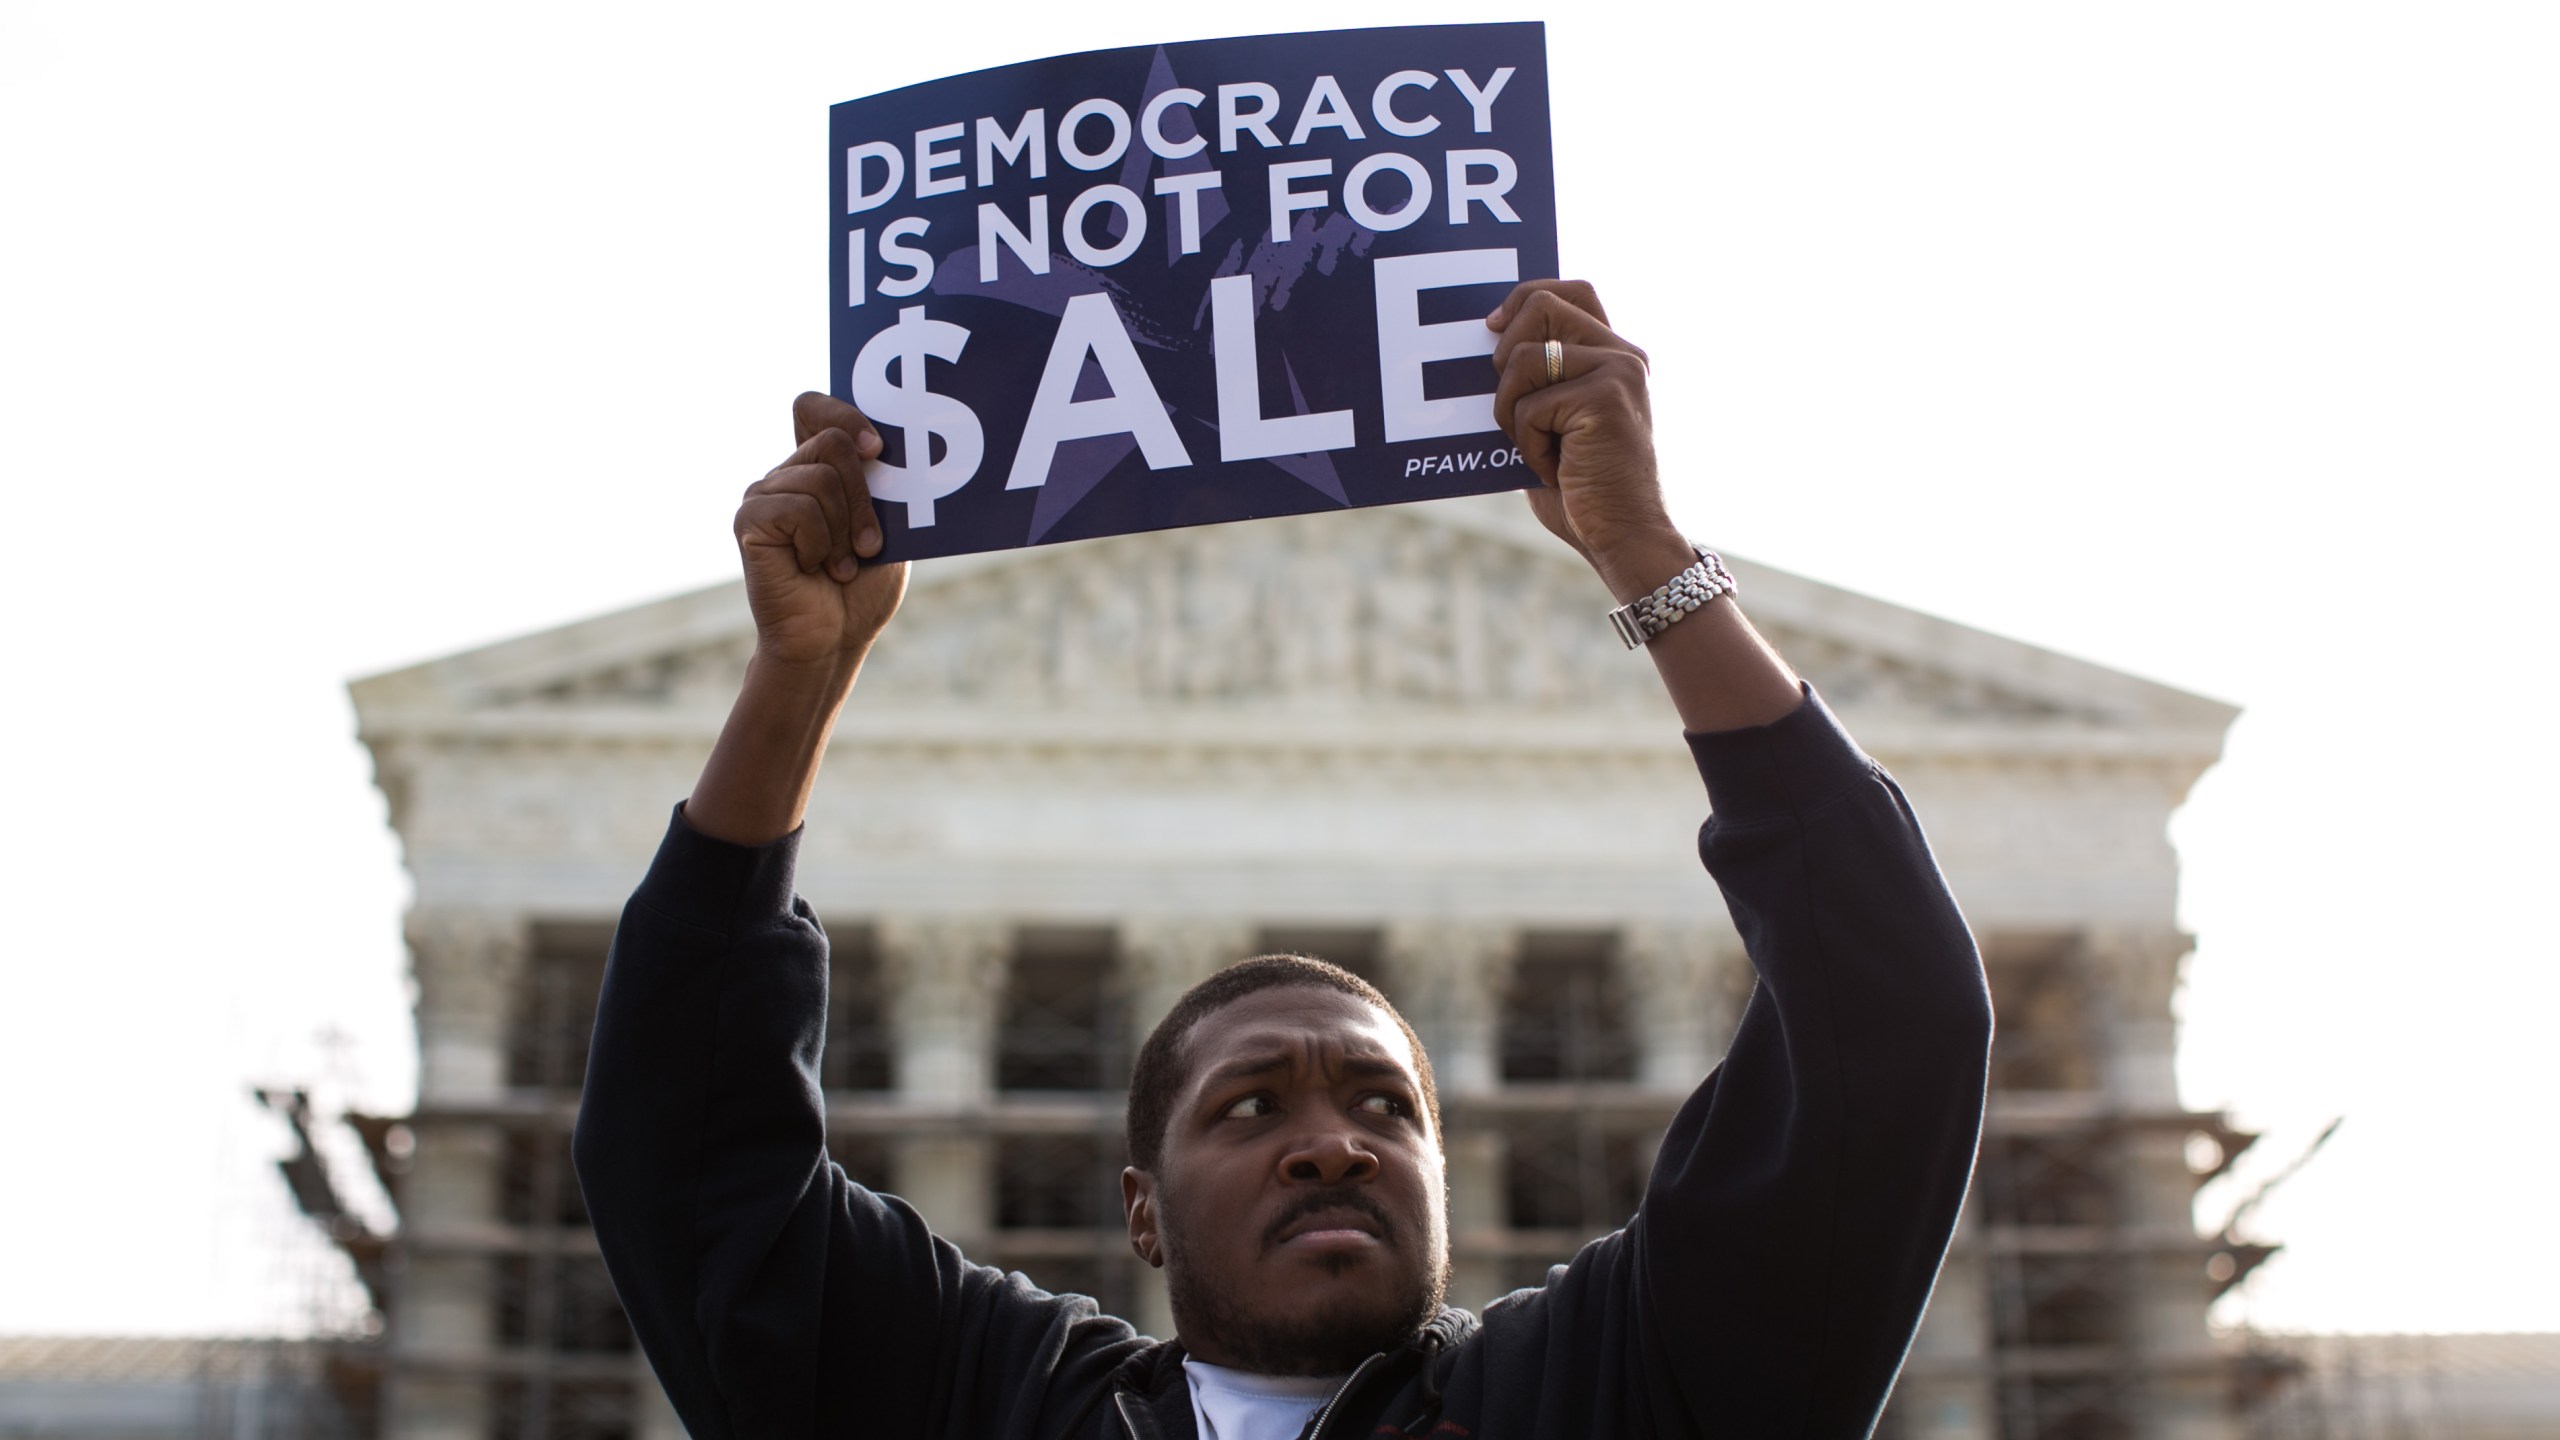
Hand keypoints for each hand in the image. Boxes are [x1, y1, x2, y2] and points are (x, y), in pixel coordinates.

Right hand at [735, 393, 908, 671]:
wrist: (833, 640)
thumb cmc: (861, 588)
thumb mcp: (887, 529)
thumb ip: (882, 486)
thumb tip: (887, 447)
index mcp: (816, 467)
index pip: (814, 407)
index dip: (845, 413)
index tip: (879, 449)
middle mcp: (786, 474)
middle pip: (834, 441)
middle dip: (866, 497)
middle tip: (870, 544)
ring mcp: (764, 494)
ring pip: (821, 478)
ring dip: (845, 530)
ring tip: (839, 564)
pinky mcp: (750, 520)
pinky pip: (799, 508)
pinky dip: (820, 544)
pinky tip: (813, 567)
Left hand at [1486, 281, 1683, 595]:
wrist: (1623, 537)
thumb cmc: (1582, 492)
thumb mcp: (1552, 427)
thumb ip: (1534, 385)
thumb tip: (1483, 350)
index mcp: (1614, 356)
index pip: (1570, 291)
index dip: (1523, 297)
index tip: (1493, 328)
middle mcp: (1623, 355)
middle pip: (1540, 305)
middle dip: (1505, 355)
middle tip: (1514, 407)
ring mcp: (1618, 371)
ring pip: (1523, 358)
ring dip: (1511, 411)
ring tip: (1541, 449)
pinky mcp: (1605, 397)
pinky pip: (1530, 405)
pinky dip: (1526, 443)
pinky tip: (1556, 468)